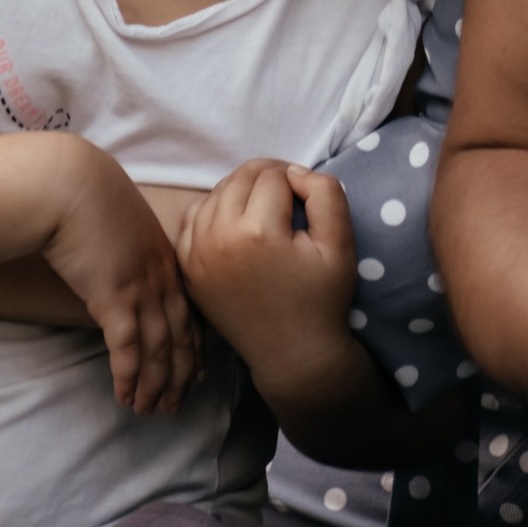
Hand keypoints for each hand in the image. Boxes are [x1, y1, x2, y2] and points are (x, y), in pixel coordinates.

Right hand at [43, 138, 201, 416]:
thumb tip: (124, 271)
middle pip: (181, 337)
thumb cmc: (88, 197)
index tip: (199, 374)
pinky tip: (124, 397)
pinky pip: (126, 350)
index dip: (195, 347)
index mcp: (166, 258)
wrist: (69, 186)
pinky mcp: (114, 299)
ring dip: (155, 385)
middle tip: (176, 406)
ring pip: (158, 350)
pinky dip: (128, 377)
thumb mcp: (123, 224)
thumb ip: (132, 251)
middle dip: (180, 376)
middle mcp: (161, 277)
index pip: (189, 313)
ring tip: (148, 410)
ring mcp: (141, 289)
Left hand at [178, 159, 361, 401]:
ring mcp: (196, 254)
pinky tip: (237, 224)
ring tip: (267, 210)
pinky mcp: (187, 268)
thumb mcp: (340, 244)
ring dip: (242, 191)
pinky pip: (194, 217)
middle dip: (269, 178)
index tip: (309, 202)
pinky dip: (215, 210)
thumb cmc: (321, 299)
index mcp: (257, 232)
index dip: (298, 179)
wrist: (292, 354)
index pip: (274, 175)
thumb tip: (294, 172)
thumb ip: (324, 193)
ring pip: (217, 192)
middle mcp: (218, 238)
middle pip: (241, 177)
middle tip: (290, 198)